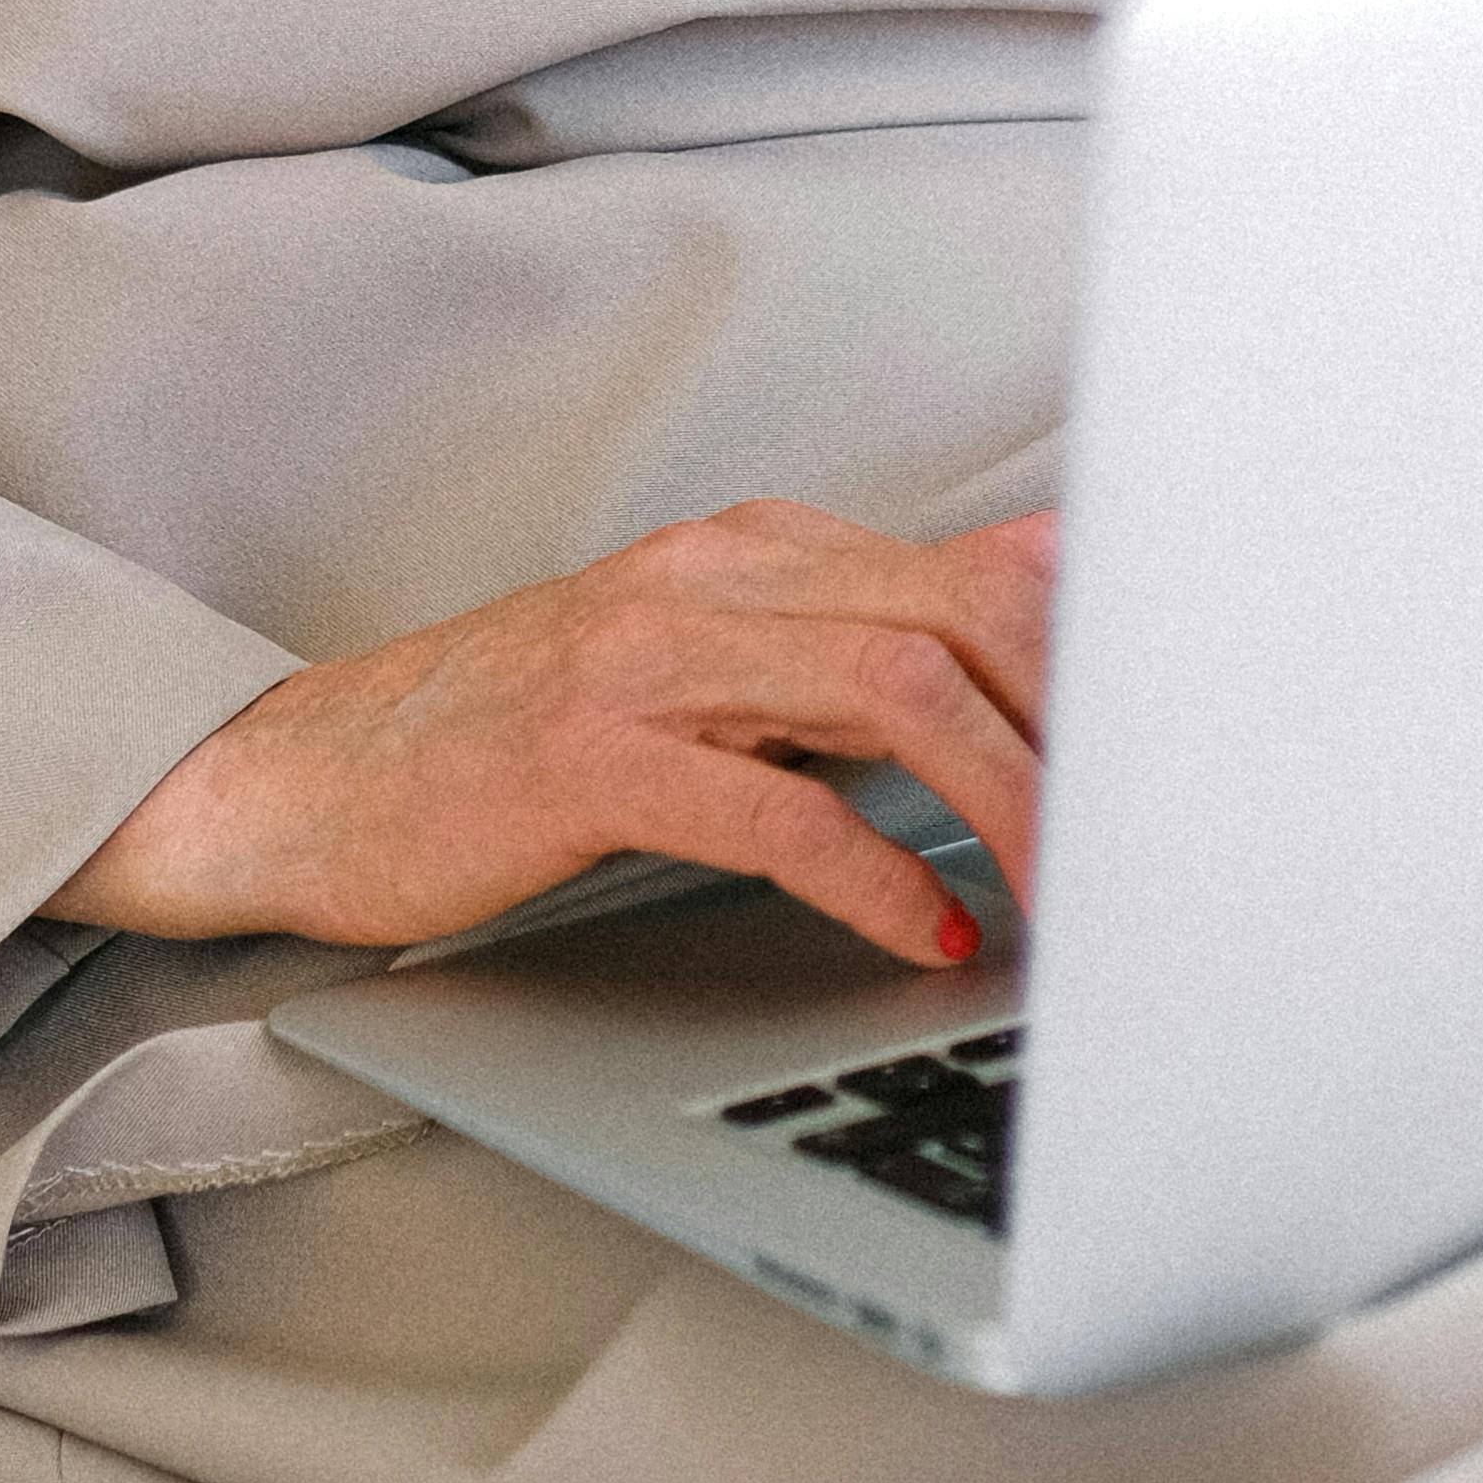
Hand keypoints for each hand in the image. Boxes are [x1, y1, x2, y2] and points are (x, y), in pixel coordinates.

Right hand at [43, 495, 1053, 967]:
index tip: (1174, 758)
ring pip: (890, 691)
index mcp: (756, 552)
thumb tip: (1041, 580)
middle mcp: (714, 579)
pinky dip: (873, 870)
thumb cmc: (519, 742)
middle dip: (1079, 730)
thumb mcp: (713, 661)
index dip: (1095, 665)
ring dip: (1006, 800)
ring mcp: (648, 659)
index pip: (977, 575)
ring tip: (1061, 895)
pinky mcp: (590, 759)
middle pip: (959, 619)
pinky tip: (924, 929)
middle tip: (1148, 844)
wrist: (309, 780)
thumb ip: (868, 629)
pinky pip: (770, 805)